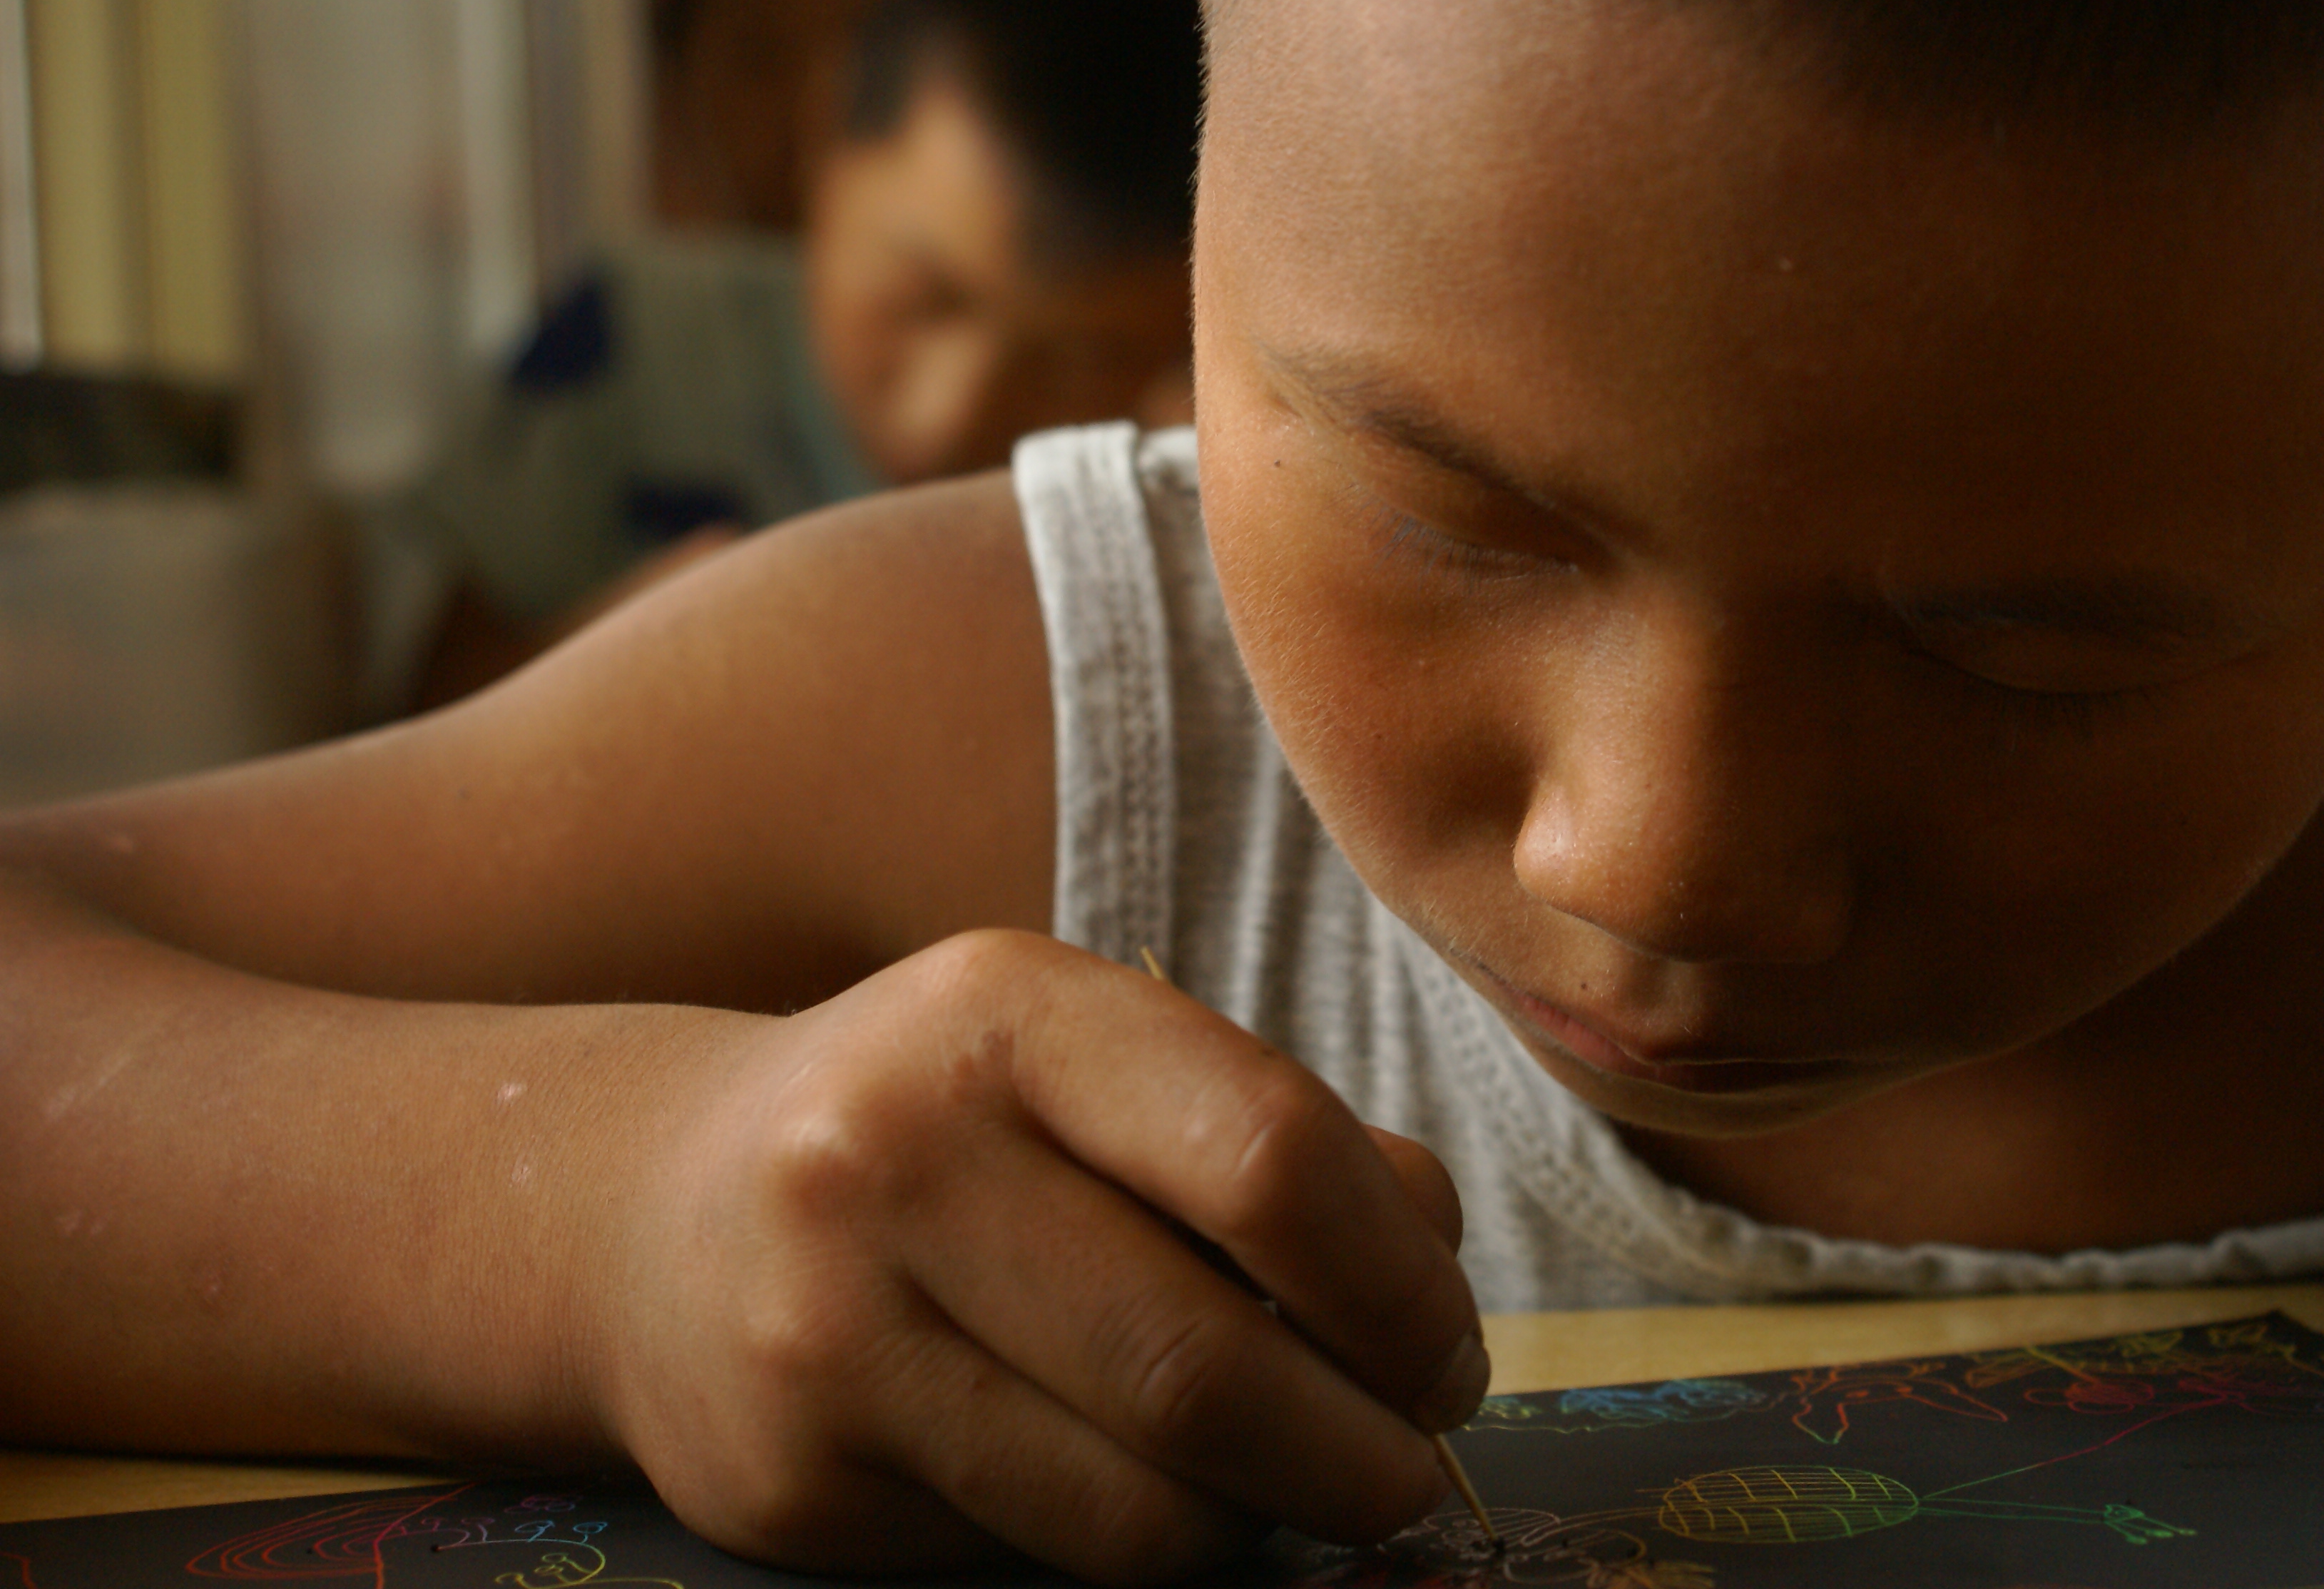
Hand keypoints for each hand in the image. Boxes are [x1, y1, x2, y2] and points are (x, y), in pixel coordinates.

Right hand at [593, 929, 1486, 1582]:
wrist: (653, 1213)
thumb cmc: (949, 1130)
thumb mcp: (1094, 1062)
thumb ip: (1273, 1139)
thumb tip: (1432, 1273)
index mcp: (1010, 1012)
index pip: (1271, 1158)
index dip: (1402, 1286)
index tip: (1447, 1351)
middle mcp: (896, 1152)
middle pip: (1210, 1364)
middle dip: (1366, 1447)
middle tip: (1414, 1462)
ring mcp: (825, 1326)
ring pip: (1139, 1503)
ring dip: (1269, 1517)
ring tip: (1303, 1482)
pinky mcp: (791, 1481)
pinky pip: (1043, 1557)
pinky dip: (1145, 1545)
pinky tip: (1155, 1492)